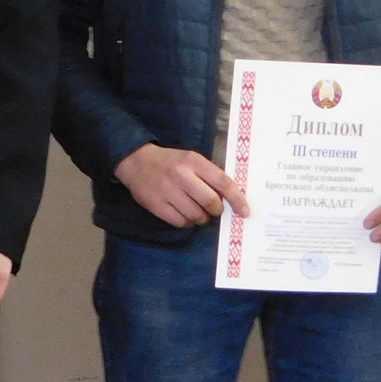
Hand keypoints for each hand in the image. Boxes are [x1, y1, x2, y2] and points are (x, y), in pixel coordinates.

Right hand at [113, 143, 249, 227]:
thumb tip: (230, 197)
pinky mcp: (156, 205)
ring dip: (202, 218)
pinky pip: (180, 222)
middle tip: (214, 210)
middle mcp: (181, 175)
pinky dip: (186, 222)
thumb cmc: (169, 162)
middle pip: (210, 201)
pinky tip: (184, 215)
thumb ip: (209, 175)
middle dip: (216, 209)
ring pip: (196, 214)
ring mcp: (167, 191)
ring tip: (198, 212)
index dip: (237, 199)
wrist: (136, 162)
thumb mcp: (191, 160)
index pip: (223, 182)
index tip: (244, 211)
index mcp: (193, 162)